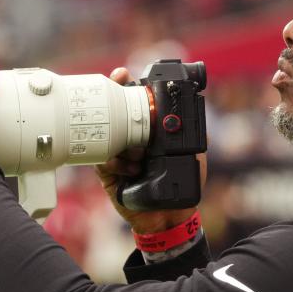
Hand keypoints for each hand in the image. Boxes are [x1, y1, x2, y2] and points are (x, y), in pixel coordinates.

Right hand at [95, 67, 207, 234]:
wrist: (169, 217)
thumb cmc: (181, 183)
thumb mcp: (192, 154)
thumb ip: (189, 132)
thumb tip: (191, 108)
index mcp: (146, 132)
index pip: (132, 104)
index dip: (124, 86)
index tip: (121, 74)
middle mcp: (128, 140)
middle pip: (112, 114)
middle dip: (110, 99)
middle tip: (115, 86)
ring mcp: (116, 155)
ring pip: (105, 136)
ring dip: (119, 139)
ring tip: (139, 155)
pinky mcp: (107, 174)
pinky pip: (101, 161)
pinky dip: (113, 161)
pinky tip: (129, 169)